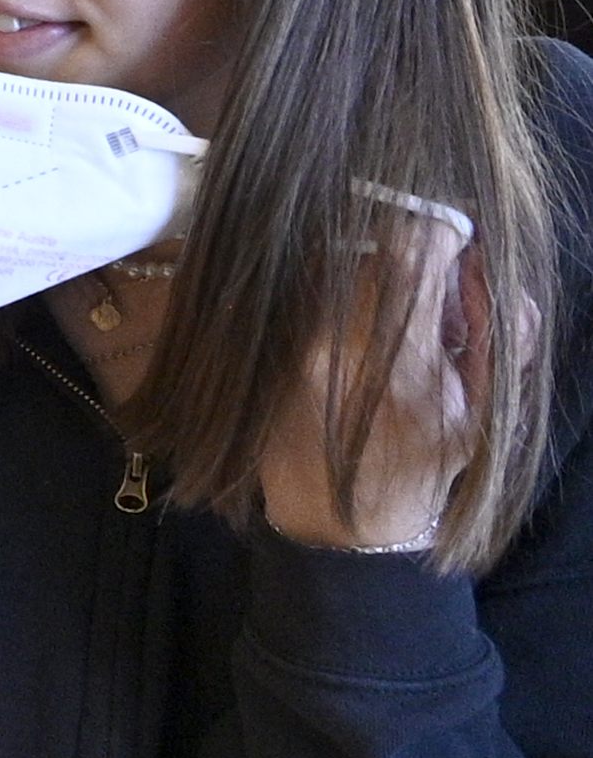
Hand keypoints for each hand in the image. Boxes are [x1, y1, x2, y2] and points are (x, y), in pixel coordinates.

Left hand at [257, 212, 486, 550]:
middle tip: (419, 293)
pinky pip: (294, 288)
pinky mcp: (259, 347)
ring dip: (361, 271)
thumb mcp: (484, 408)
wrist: (337, 522)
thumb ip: (498, 329)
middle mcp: (331, 339)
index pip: (412, 244)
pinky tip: (342, 332)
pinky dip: (323, 293)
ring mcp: (286, 342)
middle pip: (367, 243)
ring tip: (379, 319)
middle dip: (403, 255)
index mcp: (396, 356)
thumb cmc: (422, 465)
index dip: (438, 235)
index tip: (449, 250)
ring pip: (327, 259)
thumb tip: (483, 260)